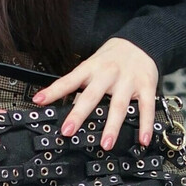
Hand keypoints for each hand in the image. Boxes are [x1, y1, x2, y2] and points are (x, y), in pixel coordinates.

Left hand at [32, 39, 159, 151]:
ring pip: (118, 105)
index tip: (39, 101)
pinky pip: (146, 108)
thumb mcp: (93, 65)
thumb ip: (81, 85)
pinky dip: (145, 125)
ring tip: (105, 144)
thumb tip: (65, 107)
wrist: (141, 42)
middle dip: (79, 114)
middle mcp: (108, 74)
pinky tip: (142, 139)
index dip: (54, 91)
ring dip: (112, 126)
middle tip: (68, 131)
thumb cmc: (112, 58)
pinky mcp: (146, 86)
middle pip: (92, 96)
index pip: (69, 80)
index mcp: (91, 68)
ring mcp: (128, 81)